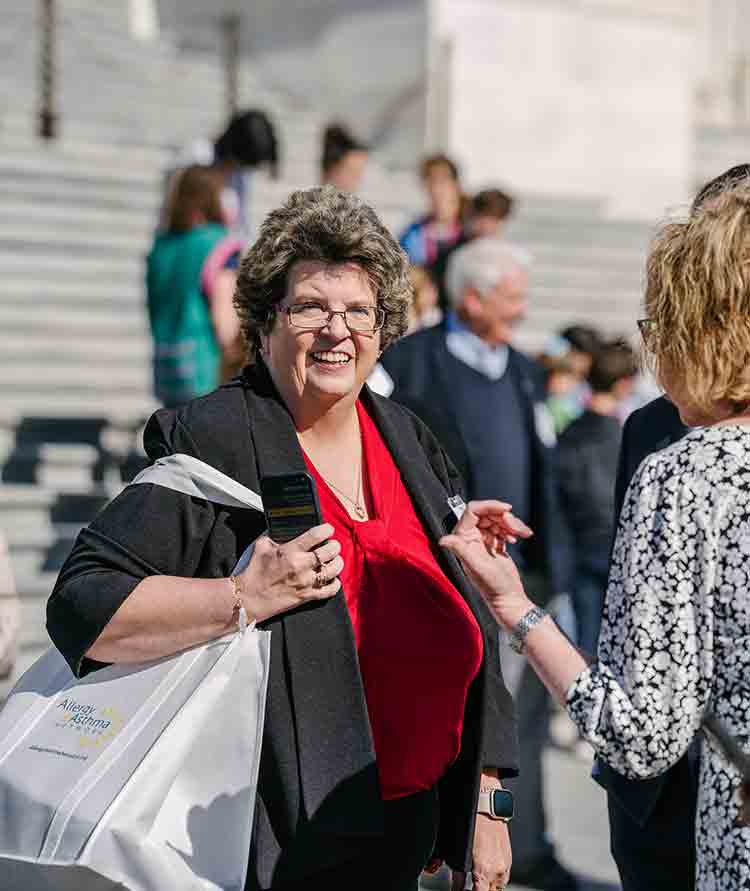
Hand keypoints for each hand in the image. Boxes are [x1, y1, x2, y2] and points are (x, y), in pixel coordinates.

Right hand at [236, 524, 341, 622]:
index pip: (316, 535)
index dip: (326, 530)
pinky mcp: (307, 596)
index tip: (328, 529)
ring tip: (334, 559)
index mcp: (289, 551)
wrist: (249, 598)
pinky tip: (332, 578)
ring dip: (337, 562)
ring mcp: (306, 582)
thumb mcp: (261, 546)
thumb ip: (275, 535)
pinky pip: (330, 590)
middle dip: (334, 545)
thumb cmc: (254, 573)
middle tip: (332, 544)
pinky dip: (335, 583)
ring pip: (334, 569)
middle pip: (330, 551)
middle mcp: (301, 566)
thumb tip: (286, 528)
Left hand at [440, 501, 533, 628]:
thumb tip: (443, 540)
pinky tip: (520, 537)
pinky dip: (514, 529)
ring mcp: (483, 540)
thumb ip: (461, 550)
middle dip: (504, 517)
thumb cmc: (493, 586)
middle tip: (516, 528)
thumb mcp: (477, 566)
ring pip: (498, 519)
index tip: (507, 509)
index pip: (473, 511)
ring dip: (513, 524)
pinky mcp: (495, 543)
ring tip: (522, 534)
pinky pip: (504, 527)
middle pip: (488, 513)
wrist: (509, 597)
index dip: (490, 506)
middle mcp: (470, 537)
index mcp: (463, 539)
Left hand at [450, 817, 511, 890]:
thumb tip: (453, 882)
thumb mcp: (459, 851)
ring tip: (478, 882)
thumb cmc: (472, 823)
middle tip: (469, 886)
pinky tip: (487, 873)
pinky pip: (503, 877)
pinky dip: (495, 879)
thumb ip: (457, 872)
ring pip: (498, 888)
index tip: (463, 890)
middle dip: (479, 890)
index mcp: (484, 870)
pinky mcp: (509, 858)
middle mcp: (497, 870)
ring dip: (488, 887)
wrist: (486, 806)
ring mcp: (505, 865)